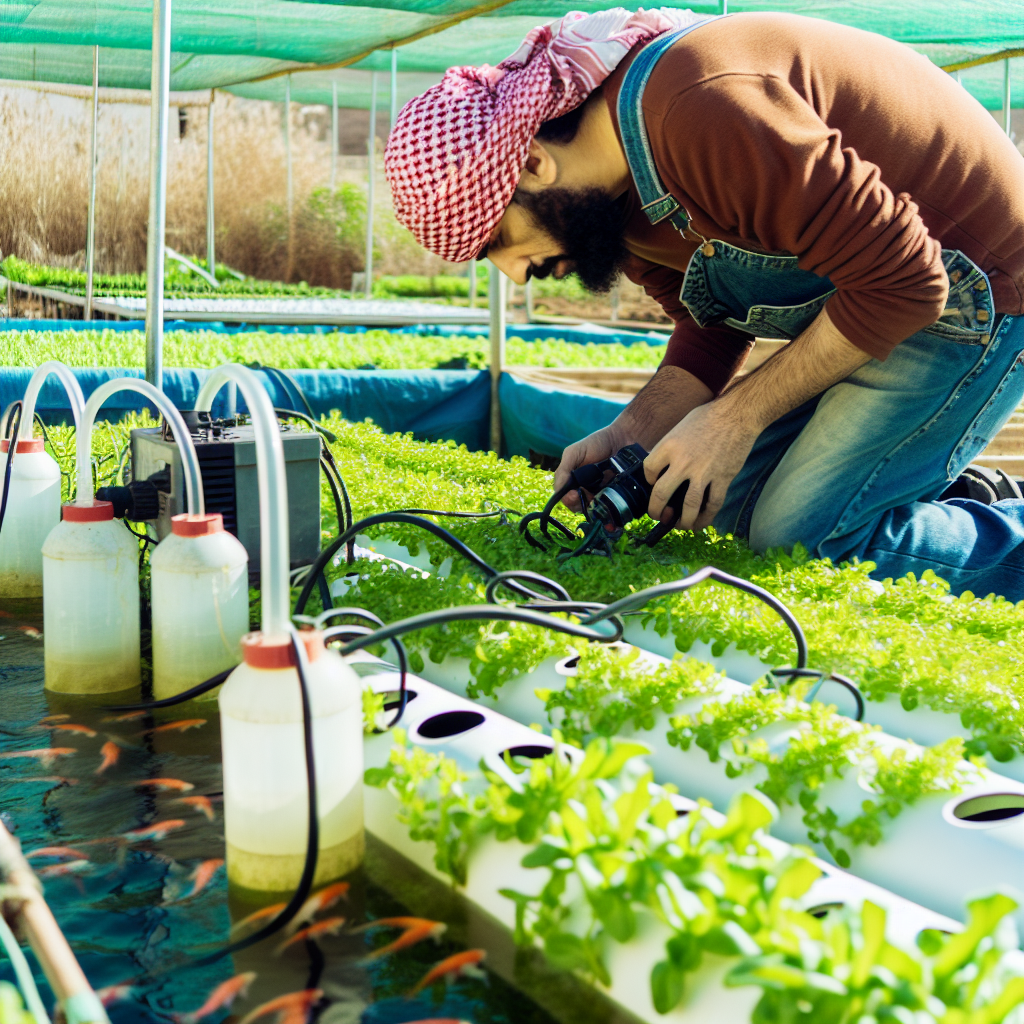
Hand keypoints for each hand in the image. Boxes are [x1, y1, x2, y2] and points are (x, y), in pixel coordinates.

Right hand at [553, 423, 627, 511]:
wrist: (622, 440)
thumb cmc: (597, 443)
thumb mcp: (574, 452)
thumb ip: (563, 470)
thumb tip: (558, 490)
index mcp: (570, 478)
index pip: (562, 495)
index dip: (567, 498)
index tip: (574, 494)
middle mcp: (581, 487)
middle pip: (574, 504)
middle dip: (578, 502)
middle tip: (587, 495)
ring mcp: (595, 492)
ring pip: (587, 508)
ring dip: (590, 505)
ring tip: (596, 495)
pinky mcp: (609, 495)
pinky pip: (603, 506)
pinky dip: (602, 505)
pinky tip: (605, 497)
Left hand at [643, 400, 758, 531]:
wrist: (737, 414)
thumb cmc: (708, 417)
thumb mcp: (680, 428)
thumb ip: (670, 448)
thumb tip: (663, 468)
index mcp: (669, 446)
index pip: (648, 471)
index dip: (648, 480)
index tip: (654, 482)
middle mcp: (683, 462)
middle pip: (661, 494)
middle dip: (656, 510)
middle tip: (657, 515)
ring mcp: (703, 472)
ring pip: (688, 506)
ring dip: (682, 521)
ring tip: (680, 525)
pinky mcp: (722, 478)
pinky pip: (713, 504)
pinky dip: (706, 518)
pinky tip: (701, 523)